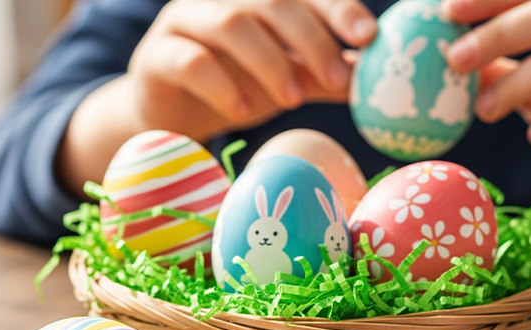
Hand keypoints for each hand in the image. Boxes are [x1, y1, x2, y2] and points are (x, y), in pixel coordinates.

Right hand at [59, 0, 376, 193]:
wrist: (169, 118)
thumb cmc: (234, 88)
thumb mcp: (287, 81)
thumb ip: (324, 75)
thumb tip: (374, 80)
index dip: (337, 7)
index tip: (369, 36)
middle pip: (271, 0)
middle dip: (310, 39)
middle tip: (337, 78)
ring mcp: (182, 22)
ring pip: (230, 25)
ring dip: (269, 61)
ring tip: (292, 99)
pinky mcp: (155, 57)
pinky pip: (191, 62)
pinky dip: (222, 85)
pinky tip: (243, 111)